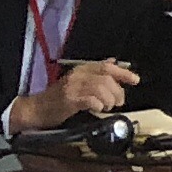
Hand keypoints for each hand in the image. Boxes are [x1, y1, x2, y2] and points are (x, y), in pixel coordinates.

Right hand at [9, 57, 137, 130]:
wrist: (35, 110)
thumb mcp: (77, 82)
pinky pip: (90, 100)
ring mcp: (72, 87)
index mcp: (81, 69)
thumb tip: (113, 62)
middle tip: (118, 102)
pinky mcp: (68, 99)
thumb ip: (95, 73)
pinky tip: (97, 109)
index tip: (135, 80)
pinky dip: (98, 105)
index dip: (124, 72)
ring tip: (107, 107)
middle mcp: (77, 75)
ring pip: (101, 88)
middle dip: (117, 91)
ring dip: (109, 99)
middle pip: (106, 78)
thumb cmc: (57, 98)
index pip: (107, 67)